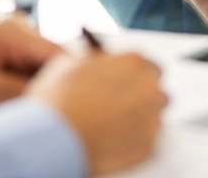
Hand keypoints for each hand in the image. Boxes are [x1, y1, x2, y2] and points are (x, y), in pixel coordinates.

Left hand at [0, 15, 57, 106]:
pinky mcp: (3, 47)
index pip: (60, 54)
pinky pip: (23, 67)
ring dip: (31, 87)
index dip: (66, 79)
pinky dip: (18, 84)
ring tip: (14, 103)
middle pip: (51, 62)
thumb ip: (13, 91)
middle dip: (46, 86)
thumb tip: (46, 99)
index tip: (61, 104)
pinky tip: (4, 96)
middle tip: (33, 109)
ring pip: (37, 67)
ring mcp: (11, 36)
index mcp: (15, 32)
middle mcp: (19, 28)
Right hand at [27, 50, 166, 174]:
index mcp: (133, 62)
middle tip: (121, 106)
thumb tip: (94, 63)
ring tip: (113, 126)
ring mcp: (150, 118)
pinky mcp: (146, 146)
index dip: (137, 76)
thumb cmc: (56, 100)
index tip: (128, 84)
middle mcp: (148, 88)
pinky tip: (112, 140)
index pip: (151, 66)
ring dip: (139, 119)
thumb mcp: (68, 64)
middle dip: (142, 98)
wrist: (51, 137)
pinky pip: (146, 141)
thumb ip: (91, 61)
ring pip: (153, 117)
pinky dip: (132, 141)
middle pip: (156, 91)